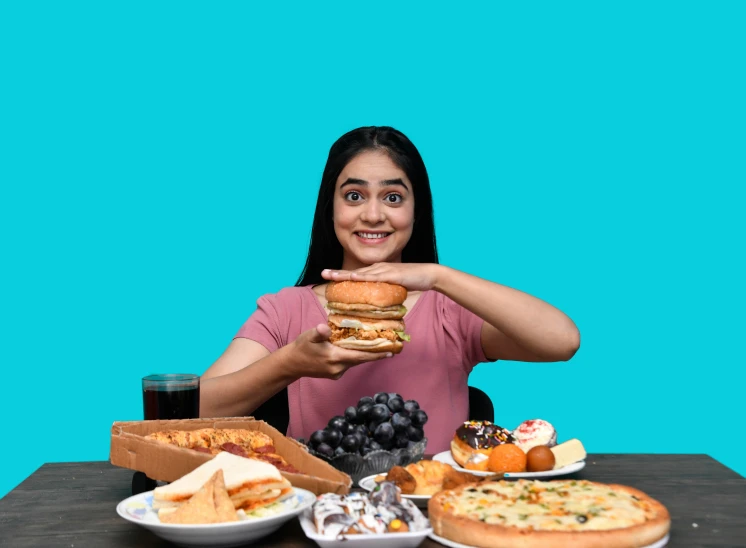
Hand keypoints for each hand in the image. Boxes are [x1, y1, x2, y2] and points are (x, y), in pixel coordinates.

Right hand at [287, 323, 390, 379]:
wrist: (292, 364)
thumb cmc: (302, 347)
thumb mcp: (309, 336)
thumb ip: (319, 332)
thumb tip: (325, 328)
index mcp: (335, 357)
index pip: (360, 356)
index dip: (376, 354)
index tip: (390, 352)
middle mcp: (338, 368)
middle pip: (361, 359)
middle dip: (375, 354)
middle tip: (390, 348)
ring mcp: (337, 373)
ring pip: (355, 362)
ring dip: (364, 355)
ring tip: (376, 346)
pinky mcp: (335, 374)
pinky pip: (348, 364)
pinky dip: (354, 357)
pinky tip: (357, 349)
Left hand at [321, 263, 442, 291]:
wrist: (429, 274)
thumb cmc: (413, 281)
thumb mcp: (394, 288)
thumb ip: (384, 294)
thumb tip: (376, 304)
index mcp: (377, 271)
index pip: (357, 274)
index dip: (342, 275)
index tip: (329, 277)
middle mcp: (378, 268)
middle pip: (354, 272)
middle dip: (338, 273)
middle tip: (322, 273)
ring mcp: (384, 270)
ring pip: (361, 273)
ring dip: (345, 274)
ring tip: (331, 275)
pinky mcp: (392, 274)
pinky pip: (375, 276)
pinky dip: (363, 277)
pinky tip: (353, 277)